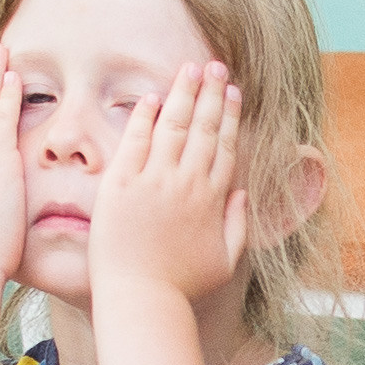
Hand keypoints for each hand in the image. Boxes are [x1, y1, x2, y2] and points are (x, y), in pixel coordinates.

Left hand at [88, 61, 246, 303]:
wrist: (141, 299)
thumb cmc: (180, 287)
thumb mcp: (224, 261)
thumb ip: (237, 224)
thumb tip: (242, 193)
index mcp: (213, 199)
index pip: (226, 146)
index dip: (231, 116)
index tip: (233, 92)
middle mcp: (187, 184)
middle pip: (204, 127)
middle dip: (212, 92)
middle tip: (216, 65)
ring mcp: (154, 182)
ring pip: (174, 126)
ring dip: (184, 93)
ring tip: (190, 67)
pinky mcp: (121, 186)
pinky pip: (135, 142)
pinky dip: (144, 117)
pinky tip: (152, 97)